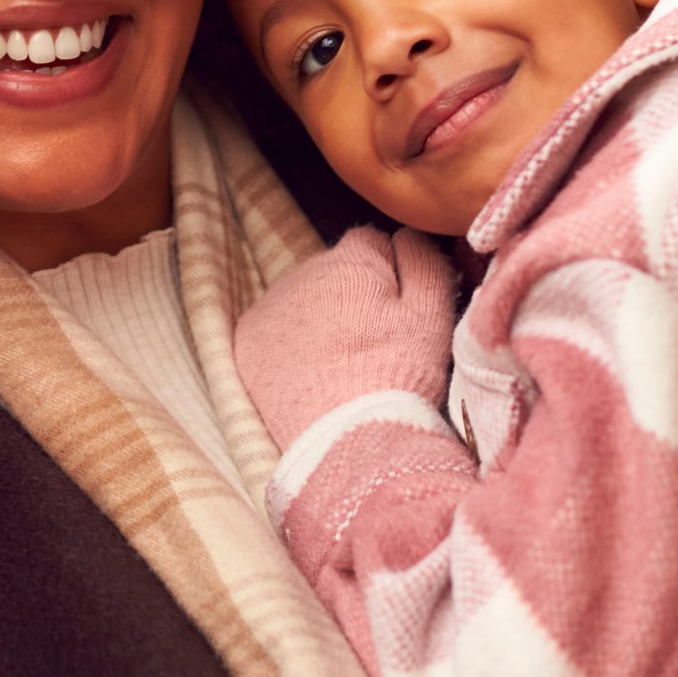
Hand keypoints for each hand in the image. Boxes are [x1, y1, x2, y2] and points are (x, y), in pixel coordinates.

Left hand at [236, 226, 457, 448]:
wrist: (347, 442)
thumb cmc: (399, 378)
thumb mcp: (432, 316)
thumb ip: (424, 262)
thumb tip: (407, 234)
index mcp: (350, 261)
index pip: (371, 243)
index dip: (390, 275)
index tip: (397, 314)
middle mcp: (300, 273)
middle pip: (333, 271)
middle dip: (352, 296)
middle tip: (373, 345)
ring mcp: (268, 308)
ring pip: (302, 300)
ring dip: (320, 319)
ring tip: (343, 366)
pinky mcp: (245, 342)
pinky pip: (273, 330)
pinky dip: (290, 345)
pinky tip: (312, 375)